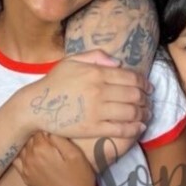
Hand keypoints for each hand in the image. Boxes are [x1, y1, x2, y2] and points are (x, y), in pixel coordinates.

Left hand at [13, 133, 99, 185]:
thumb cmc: (80, 177)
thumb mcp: (74, 153)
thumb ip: (58, 138)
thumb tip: (47, 127)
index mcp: (41, 148)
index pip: (36, 128)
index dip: (43, 125)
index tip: (49, 124)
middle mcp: (29, 157)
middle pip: (28, 138)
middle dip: (35, 133)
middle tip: (45, 132)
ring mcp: (25, 169)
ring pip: (21, 148)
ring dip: (27, 144)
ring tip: (37, 142)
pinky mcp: (26, 179)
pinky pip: (17, 162)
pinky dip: (20, 155)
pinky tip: (28, 154)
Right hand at [22, 51, 148, 140]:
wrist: (37, 105)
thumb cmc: (54, 82)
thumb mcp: (71, 61)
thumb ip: (95, 56)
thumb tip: (118, 63)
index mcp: (95, 73)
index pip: (130, 77)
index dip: (144, 82)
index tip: (148, 87)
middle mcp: (99, 90)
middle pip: (134, 94)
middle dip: (146, 99)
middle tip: (148, 101)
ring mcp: (97, 110)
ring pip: (131, 112)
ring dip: (144, 114)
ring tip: (146, 114)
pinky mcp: (94, 128)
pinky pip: (121, 129)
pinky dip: (134, 128)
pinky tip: (138, 127)